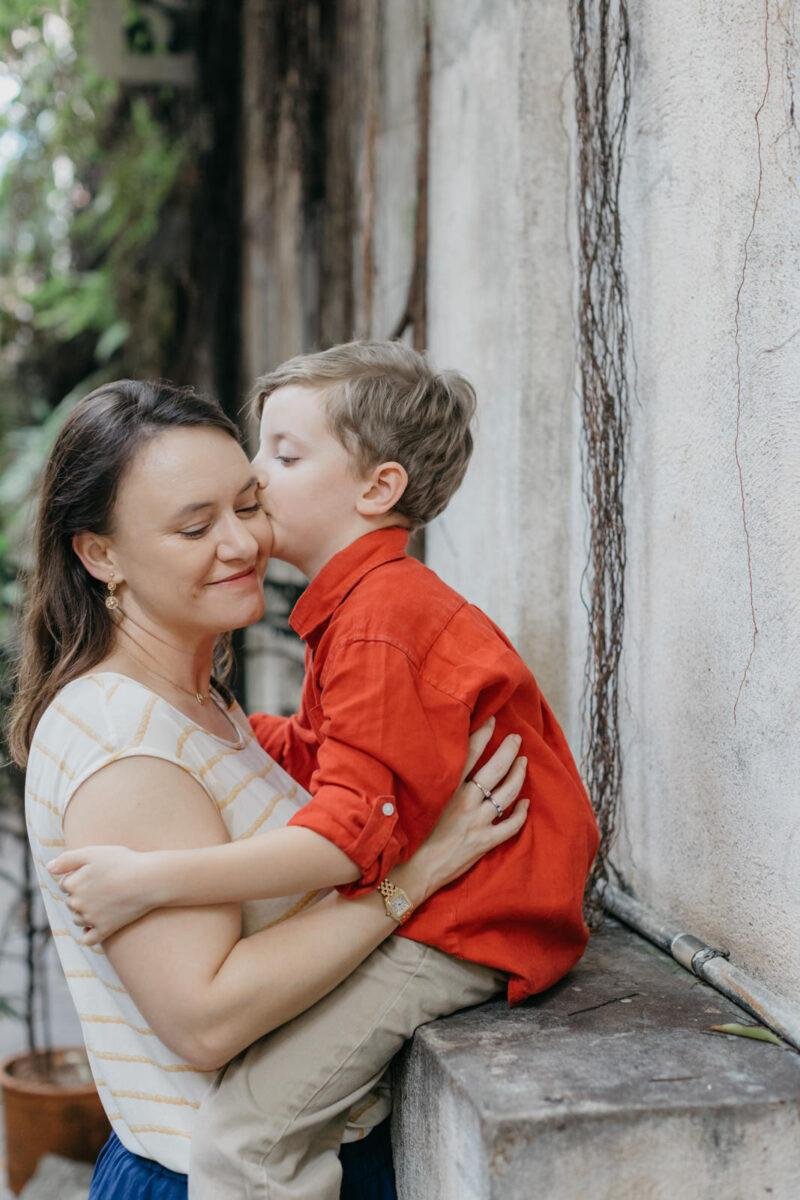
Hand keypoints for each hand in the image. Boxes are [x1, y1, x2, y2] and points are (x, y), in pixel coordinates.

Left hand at [46, 845, 157, 944]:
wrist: (148, 880)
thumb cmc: (122, 862)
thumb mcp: (92, 852)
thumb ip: (67, 859)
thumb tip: (48, 868)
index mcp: (72, 885)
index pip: (65, 884)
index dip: (79, 876)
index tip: (96, 872)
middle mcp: (77, 904)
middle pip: (71, 902)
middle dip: (81, 896)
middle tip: (103, 885)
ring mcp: (90, 919)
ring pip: (78, 919)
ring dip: (84, 913)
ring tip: (105, 901)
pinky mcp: (104, 930)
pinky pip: (87, 939)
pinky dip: (88, 934)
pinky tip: (95, 927)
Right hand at [395, 719, 529, 905]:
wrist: (412, 870)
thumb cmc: (410, 834)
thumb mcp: (418, 800)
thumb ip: (432, 782)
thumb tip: (439, 762)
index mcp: (447, 788)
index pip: (470, 753)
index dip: (484, 734)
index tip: (494, 721)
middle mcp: (465, 801)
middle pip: (495, 768)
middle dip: (509, 750)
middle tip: (516, 739)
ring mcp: (477, 821)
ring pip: (508, 793)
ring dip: (518, 775)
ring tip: (524, 763)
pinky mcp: (484, 842)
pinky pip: (511, 825)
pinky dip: (521, 813)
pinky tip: (526, 804)